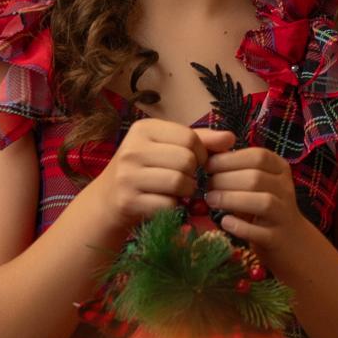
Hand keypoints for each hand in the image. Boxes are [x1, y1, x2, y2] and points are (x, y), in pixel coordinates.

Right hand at [83, 115, 222, 242]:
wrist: (107, 201)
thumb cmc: (144, 171)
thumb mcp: (166, 148)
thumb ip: (200, 141)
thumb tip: (231, 139)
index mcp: (143, 129)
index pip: (190, 137)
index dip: (201, 154)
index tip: (195, 163)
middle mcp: (132, 149)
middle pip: (187, 160)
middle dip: (193, 175)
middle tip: (185, 180)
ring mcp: (127, 175)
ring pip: (179, 182)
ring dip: (186, 192)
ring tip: (177, 192)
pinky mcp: (128, 201)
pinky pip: (168, 204)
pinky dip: (173, 208)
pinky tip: (165, 204)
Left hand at [198, 134, 300, 264]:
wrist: (290, 240)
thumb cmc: (260, 205)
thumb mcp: (253, 181)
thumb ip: (235, 165)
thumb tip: (207, 149)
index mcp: (280, 168)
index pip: (258, 156)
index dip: (229, 159)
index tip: (207, 166)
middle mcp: (286, 188)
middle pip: (256, 178)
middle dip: (225, 180)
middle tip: (206, 186)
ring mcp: (284, 214)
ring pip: (262, 201)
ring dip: (231, 199)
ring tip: (211, 200)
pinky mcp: (278, 238)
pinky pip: (259, 231)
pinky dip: (239, 226)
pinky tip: (224, 222)